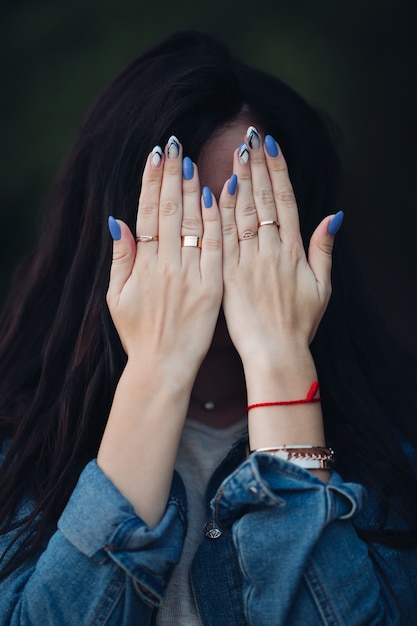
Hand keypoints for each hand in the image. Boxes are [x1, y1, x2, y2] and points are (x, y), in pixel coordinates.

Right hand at [106, 137, 222, 380]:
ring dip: (194, 189)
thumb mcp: (116, 298)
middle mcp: (167, 263)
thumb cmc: (139, 334)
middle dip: (172, 174)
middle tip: (175, 143)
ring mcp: (191, 274)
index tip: (155, 155)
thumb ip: (119, 258)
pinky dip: (217, 221)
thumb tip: (116, 222)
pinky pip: (217, 248)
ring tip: (194, 159)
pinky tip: (219, 195)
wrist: (164, 366)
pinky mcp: (213, 286)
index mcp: (144, 264)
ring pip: (194, 223)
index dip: (151, 182)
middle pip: (170, 211)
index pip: (147, 212)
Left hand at [219, 127, 340, 368]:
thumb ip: (324, 250)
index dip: (278, 171)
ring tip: (233, 153)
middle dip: (256, 166)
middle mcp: (270, 250)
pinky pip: (221, 240)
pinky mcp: (227, 276)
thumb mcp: (323, 287)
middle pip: (262, 200)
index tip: (271, 145)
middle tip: (249, 136)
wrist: (275, 353)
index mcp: (293, 251)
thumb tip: (334, 216)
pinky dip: (218, 216)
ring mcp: (247, 262)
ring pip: (241, 214)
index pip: (284, 201)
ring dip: (237, 181)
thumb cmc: (299, 324)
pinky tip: (213, 191)